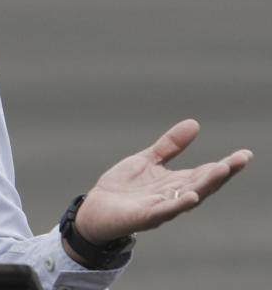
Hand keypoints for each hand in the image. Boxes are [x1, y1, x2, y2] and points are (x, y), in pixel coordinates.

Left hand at [73, 119, 252, 246]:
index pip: (205, 173)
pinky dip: (178, 204)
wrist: (95, 209)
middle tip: (240, 160)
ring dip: (206, 185)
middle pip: (203, 185)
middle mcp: (173, 197)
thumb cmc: (124, 187)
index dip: (226, 165)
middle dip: (222, 174)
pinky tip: (191, 196)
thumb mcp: (147, 160)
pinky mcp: (144, 217)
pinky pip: (164, 211)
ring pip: (188, 198)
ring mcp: (160, 208)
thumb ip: (170, 146)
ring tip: (222, 170)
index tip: (245, 154)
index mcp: (175, 183)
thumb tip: (195, 123)